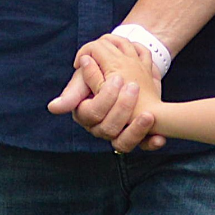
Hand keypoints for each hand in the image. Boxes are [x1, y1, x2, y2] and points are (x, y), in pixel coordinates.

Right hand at [47, 37, 164, 147]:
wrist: (122, 70)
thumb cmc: (99, 73)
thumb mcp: (86, 78)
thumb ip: (73, 91)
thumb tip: (54, 108)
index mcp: (86, 116)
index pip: (93, 113)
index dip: (106, 97)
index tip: (118, 78)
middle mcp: (101, 128)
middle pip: (109, 129)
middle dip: (122, 108)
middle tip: (133, 87)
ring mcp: (119, 133)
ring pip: (124, 142)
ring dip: (137, 129)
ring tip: (149, 114)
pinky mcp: (136, 134)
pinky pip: (143, 145)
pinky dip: (151, 142)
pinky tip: (160, 139)